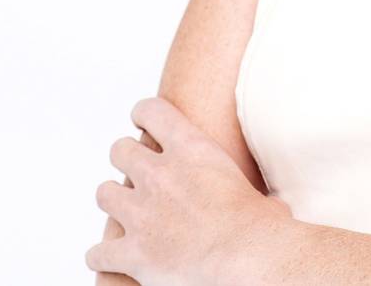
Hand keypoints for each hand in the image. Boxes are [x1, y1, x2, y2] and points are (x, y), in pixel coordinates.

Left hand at [86, 96, 291, 285]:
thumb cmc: (265, 229)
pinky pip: (99, 252)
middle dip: (126, 160)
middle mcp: (159, 175)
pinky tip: (110, 259)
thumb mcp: (259, 191)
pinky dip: (102, 257)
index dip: (144, 114)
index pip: (152, 111)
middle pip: (120, 150)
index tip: (142, 120)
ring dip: (113, 202)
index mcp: (192, 150)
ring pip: (104, 194)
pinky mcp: (133, 253)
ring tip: (124, 212)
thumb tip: (271, 209)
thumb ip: (249, 192)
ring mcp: (141, 213)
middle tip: (136, 173)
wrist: (251, 260)